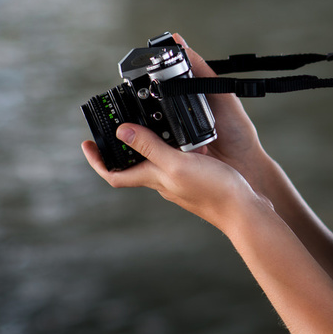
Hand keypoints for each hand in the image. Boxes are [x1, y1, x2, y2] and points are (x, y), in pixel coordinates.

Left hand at [81, 35, 269, 228]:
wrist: (245, 211)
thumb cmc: (213, 190)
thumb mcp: (176, 163)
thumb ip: (150, 147)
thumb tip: (121, 132)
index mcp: (154, 178)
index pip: (114, 174)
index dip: (97, 160)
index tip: (86, 143)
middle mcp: (162, 181)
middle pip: (132, 165)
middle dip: (122, 146)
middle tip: (116, 125)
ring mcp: (179, 181)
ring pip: (155, 160)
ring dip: (148, 143)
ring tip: (149, 122)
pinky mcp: (196, 178)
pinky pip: (176, 159)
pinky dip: (174, 145)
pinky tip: (187, 135)